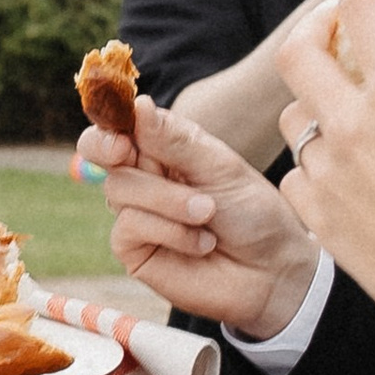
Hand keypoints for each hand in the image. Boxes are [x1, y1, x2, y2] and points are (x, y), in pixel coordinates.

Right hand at [75, 87, 320, 337]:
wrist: (271, 270)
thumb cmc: (253, 213)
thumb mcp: (220, 167)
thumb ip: (175, 140)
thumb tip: (138, 104)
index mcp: (162, 148)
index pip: (118, 125)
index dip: (108, 122)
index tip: (120, 129)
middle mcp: (143, 177)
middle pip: (103, 152)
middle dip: (117, 152)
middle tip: (124, 151)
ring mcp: (134, 212)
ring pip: (120, 189)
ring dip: (168, 201)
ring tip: (208, 214)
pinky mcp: (133, 249)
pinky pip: (129, 226)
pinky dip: (170, 231)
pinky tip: (202, 242)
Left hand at [274, 0, 374, 343]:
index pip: (361, 6)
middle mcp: (351, 128)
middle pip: (298, 51)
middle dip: (316, 23)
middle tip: (338, 21)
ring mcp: (326, 175)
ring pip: (295, 116)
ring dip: (317, 99)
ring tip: (349, 102)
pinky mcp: (317, 217)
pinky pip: (299, 172)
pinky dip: (318, 160)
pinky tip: (350, 167)